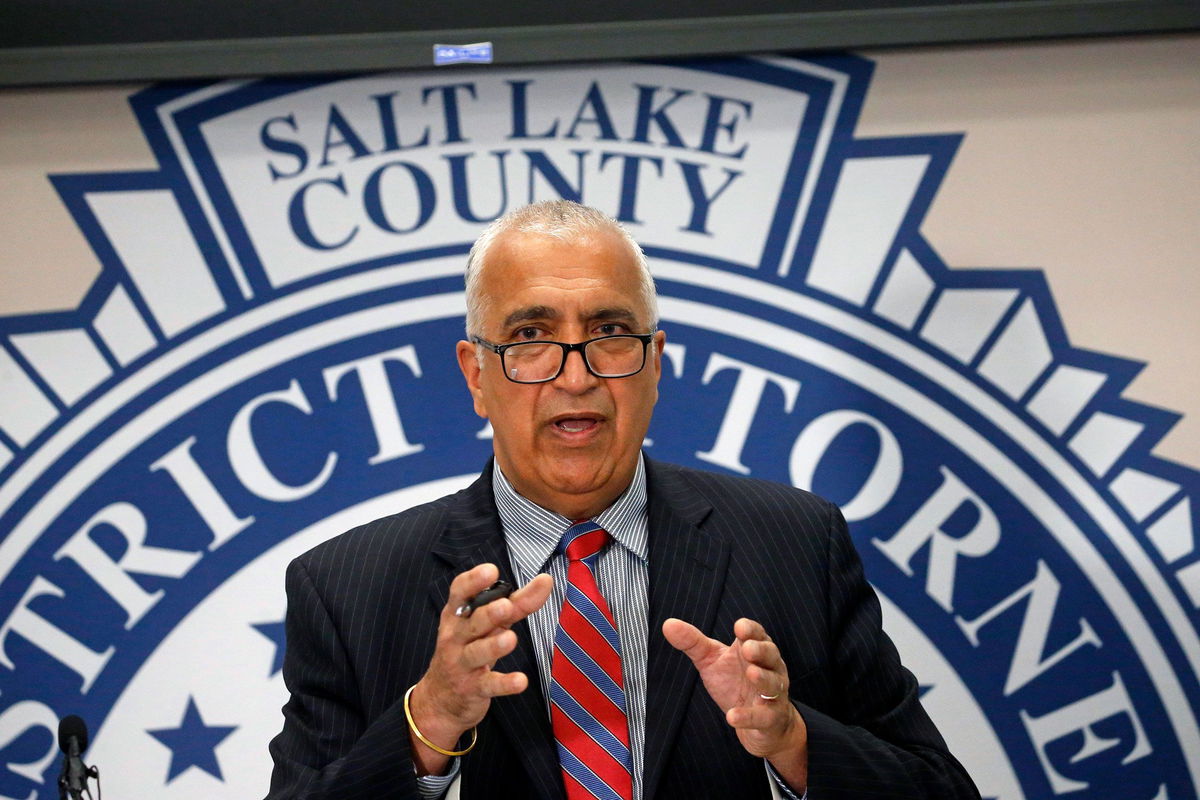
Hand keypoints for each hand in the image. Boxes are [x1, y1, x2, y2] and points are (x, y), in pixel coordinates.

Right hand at [408, 564, 552, 774]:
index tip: (490, 571)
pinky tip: (520, 681)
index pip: (459, 593)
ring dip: (493, 646)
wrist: (441, 699)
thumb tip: (546, 580)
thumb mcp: (488, 623)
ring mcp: (462, 664)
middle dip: (488, 614)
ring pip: (477, 653)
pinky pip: (488, 685)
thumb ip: (517, 602)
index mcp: (458, 615)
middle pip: (472, 623)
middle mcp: (456, 637)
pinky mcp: (472, 689)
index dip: (473, 582)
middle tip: (505, 605)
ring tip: (510, 639)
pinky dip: (504, 684)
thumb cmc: (469, 648)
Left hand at [663, 617, 807, 787]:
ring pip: (774, 683)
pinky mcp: (771, 718)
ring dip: (764, 678)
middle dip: (760, 650)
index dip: (751, 630)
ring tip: (752, 674)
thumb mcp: (710, 660)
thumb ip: (692, 642)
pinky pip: (764, 716)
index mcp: (754, 649)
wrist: (756, 724)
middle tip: (747, 649)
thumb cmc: (734, 683)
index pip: (757, 634)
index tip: (739, 627)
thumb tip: (668, 624)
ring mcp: (772, 694)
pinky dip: (749, 716)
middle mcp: (769, 668)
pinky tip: (733, 716)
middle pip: (770, 654)